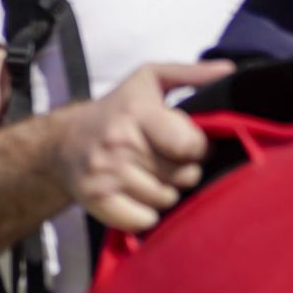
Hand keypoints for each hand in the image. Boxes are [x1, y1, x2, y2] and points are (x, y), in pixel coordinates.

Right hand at [57, 61, 231, 231]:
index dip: (198, 148)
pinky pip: (144, 220)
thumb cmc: (117, 109)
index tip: (188, 144)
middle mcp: (118, 142)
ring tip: (150, 175)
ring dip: (166, 192)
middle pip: (183, 175)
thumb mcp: (149, 80)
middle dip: (183, 170)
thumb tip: (229, 72)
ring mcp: (105, 173)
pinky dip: (146, 213)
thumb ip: (191, 74)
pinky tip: (137, 195)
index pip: (190, 145)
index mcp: (136, 112)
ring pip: (166, 199)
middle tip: (165, 160)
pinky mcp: (96, 199)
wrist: (62, 142)